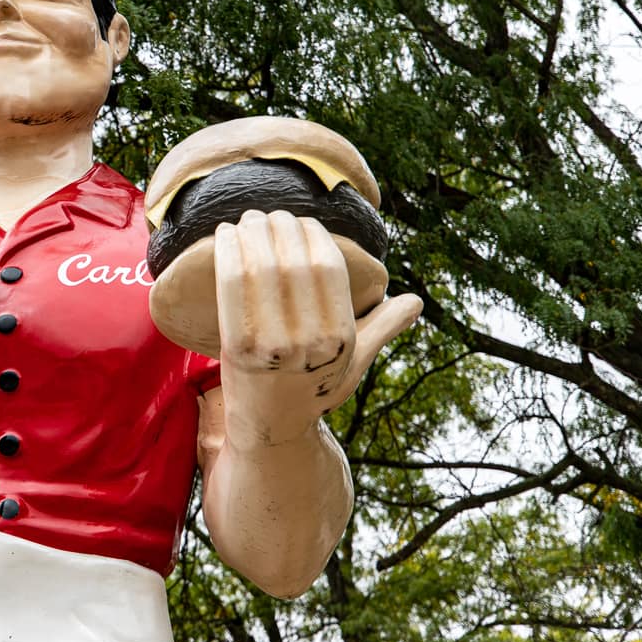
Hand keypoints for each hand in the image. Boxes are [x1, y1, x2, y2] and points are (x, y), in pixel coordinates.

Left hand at [215, 209, 421, 448]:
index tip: (299, 221)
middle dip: (278, 227)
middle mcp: (310, 341)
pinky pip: (231, 285)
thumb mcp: (354, 362)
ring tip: (246, 219)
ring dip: (251, 233)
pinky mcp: (237, 347)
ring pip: (260, 268)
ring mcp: (272, 345)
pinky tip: (225, 236)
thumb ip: (383, 328)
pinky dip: (227, 253)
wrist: (270, 428)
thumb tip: (415, 302)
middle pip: (291, 262)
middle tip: (266, 214)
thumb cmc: (313, 388)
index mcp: (341, 337)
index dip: (311, 235)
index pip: (327, 267)